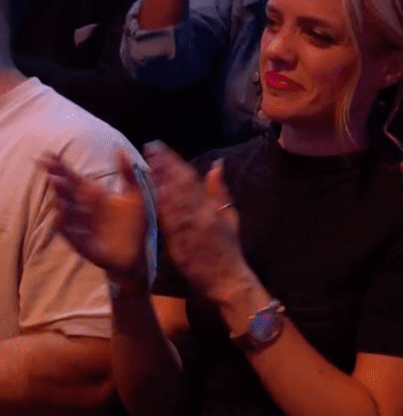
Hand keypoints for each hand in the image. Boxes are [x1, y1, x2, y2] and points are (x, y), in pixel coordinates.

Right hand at [42, 151, 149, 284]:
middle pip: (66, 190)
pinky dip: (64, 221)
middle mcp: (84, 208)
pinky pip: (68, 231)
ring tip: (58, 182)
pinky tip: (61, 211)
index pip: (74, 178)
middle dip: (57, 178)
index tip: (50, 154)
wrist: (137, 253)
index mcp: (94, 195)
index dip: (61, 167)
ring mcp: (80, 224)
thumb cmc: (134, 224)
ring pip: (65, 208)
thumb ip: (127, 173)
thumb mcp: (135, 195)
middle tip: (49, 166)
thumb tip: (119, 148)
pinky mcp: (81, 241)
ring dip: (60, 196)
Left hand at [145, 142, 246, 304]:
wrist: (228, 280)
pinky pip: (170, 220)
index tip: (162, 148)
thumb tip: (217, 165)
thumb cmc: (229, 250)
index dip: (175, 161)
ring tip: (148, 162)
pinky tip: (151, 192)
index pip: (192, 178)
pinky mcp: (181, 242)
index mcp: (213, 206)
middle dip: (165, 165)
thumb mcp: (230, 217)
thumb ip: (220, 191)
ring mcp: (191, 228)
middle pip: (181, 184)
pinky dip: (161, 205)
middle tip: (151, 147)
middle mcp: (202, 213)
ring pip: (174, 199)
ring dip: (161, 180)